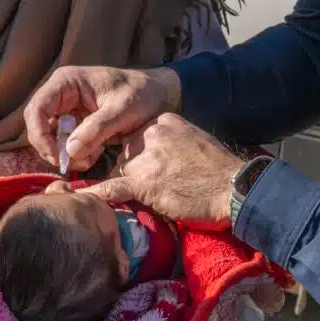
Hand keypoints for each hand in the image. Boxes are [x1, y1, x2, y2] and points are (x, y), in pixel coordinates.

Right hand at [24, 66, 182, 172]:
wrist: (157, 94)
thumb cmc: (141, 94)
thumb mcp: (123, 110)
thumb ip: (97, 128)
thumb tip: (70, 151)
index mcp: (67, 82)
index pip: (37, 109)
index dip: (40, 135)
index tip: (57, 157)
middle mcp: (61, 93)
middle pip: (38, 125)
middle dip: (53, 148)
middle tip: (74, 164)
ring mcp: (66, 108)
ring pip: (50, 137)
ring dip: (67, 154)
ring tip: (92, 159)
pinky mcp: (75, 122)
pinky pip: (65, 142)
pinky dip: (77, 153)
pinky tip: (97, 153)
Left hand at [80, 113, 243, 224]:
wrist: (234, 188)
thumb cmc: (219, 169)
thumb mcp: (194, 141)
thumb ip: (172, 142)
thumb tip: (160, 156)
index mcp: (164, 122)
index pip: (139, 136)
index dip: (140, 154)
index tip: (146, 166)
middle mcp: (151, 134)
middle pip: (126, 152)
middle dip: (132, 169)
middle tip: (149, 185)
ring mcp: (146, 158)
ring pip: (119, 169)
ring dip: (124, 184)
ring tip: (134, 195)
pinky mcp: (143, 183)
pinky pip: (113, 187)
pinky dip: (99, 193)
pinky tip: (86, 198)